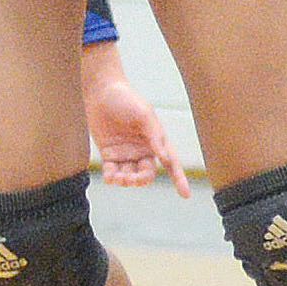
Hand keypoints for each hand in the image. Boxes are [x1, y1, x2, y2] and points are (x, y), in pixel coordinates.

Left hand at [81, 43, 190, 198]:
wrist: (101, 91)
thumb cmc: (126, 99)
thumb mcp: (144, 114)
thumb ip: (155, 135)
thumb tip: (165, 158)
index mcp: (155, 141)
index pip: (170, 163)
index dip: (179, 178)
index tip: (185, 194)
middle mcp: (142, 150)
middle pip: (146, 174)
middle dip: (140, 180)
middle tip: (130, 179)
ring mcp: (125, 153)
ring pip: (129, 176)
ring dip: (124, 181)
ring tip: (117, 177)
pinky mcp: (109, 154)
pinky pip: (112, 171)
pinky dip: (111, 177)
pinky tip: (109, 177)